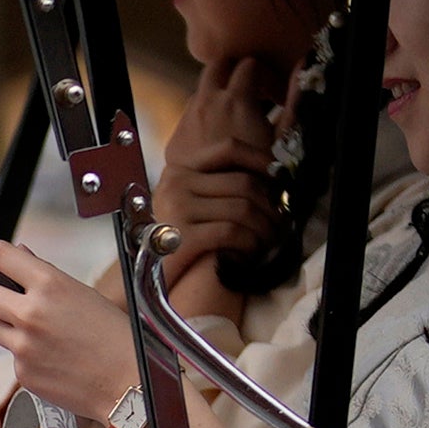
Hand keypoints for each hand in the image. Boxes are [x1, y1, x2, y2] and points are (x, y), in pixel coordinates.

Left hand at [0, 238, 137, 425]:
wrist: (127, 383)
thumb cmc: (115, 337)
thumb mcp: (83, 294)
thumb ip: (46, 276)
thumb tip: (20, 255)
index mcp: (50, 285)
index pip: (0, 256)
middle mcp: (31, 313)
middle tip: (2, 299)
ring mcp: (24, 346)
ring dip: (11, 329)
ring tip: (46, 337)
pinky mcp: (23, 373)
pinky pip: (13, 357)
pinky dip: (27, 357)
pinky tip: (54, 359)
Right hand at [148, 54, 291, 305]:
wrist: (147, 279)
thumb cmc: (178, 242)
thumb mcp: (191, 204)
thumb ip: (218, 187)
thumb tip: (268, 178)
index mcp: (181, 169)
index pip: (229, 148)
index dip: (261, 158)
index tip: (281, 176)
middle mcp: (177, 183)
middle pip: (244, 182)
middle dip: (272, 206)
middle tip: (282, 223)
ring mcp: (177, 209)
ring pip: (242, 208)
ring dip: (265, 228)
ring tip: (269, 241)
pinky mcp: (182, 237)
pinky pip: (231, 232)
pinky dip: (249, 244)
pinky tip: (251, 253)